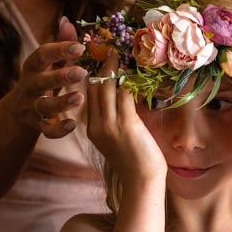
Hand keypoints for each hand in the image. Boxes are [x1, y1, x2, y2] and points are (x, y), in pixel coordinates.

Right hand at [8, 16, 87, 138]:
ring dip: (61, 103)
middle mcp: (30, 86)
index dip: (59, 50)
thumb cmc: (42, 79)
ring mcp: (32, 107)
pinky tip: (72, 125)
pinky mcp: (37, 125)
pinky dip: (58, 129)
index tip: (80, 47)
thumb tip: (67, 21)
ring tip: (80, 97)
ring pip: (44, 107)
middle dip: (60, 77)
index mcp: (33, 67)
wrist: (19, 112)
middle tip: (82, 72)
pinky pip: (47, 130)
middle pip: (41, 81)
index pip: (42, 55)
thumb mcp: (48, 63)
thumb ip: (60, 44)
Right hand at [85, 51, 166, 185]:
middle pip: (95, 88)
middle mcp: (97, 125)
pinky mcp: (127, 124)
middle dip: (102, 67)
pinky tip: (134, 70)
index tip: (102, 61)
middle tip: (111, 50)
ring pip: (108, 88)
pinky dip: (129, 80)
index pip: (89, 96)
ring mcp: (110, 125)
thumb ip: (115, 121)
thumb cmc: (135, 162)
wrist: (141, 181)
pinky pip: (125, 94)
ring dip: (115, 69)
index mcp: (92, 129)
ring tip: (121, 55)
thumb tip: (125, 97)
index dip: (95, 76)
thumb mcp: (117, 140)